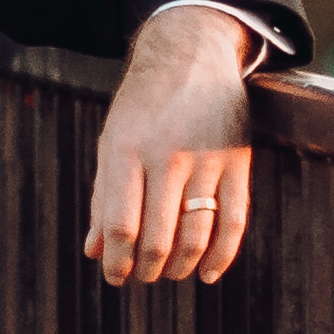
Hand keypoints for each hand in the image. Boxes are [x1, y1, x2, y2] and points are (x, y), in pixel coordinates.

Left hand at [87, 5, 258, 288]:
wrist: (190, 56)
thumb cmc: (141, 107)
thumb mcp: (111, 142)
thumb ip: (102, 197)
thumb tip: (94, 252)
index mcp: (126, 151)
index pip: (121, 225)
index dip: (117, 261)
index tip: (115, 277)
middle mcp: (167, 156)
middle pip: (158, 237)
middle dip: (146, 269)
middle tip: (142, 277)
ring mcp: (207, 160)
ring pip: (195, 235)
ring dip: (180, 267)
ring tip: (168, 273)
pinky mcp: (239, 162)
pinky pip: (234, 221)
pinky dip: (221, 256)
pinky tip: (208, 273)